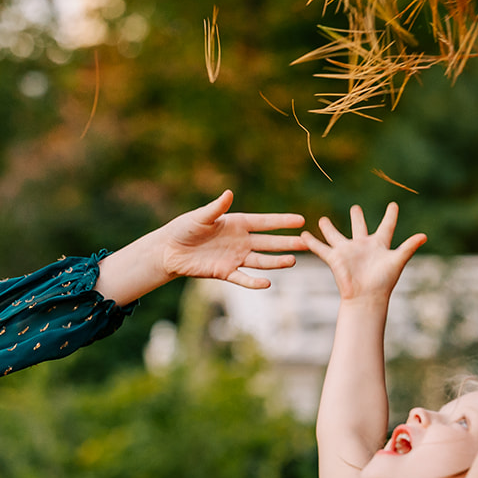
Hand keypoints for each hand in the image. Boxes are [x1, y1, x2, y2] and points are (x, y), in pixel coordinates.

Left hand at [96, 190, 306, 304]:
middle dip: (287, 243)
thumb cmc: (184, 228)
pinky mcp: (225, 272)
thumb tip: (228, 194)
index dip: (282, 221)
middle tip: (307, 243)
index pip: (265, 222)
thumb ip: (216, 208)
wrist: (170, 250)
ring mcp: (235, 257)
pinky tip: (266, 283)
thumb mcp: (200, 217)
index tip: (301, 220)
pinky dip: (253, 281)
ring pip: (261, 260)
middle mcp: (240, 241)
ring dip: (276, 262)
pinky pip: (243, 278)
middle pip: (269, 242)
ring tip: (293, 261)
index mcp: (237, 223)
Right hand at [303, 203, 425, 300]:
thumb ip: (408, 247)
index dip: (391, 216)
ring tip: (322, 219)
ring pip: (335, 235)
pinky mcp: (334, 258)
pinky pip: (320, 248)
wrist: (366, 297)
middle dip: (357, 217)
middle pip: (359, 227)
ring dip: (328, 228)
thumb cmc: (384, 281)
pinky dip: (311, 242)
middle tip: (355, 207)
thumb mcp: (397, 260)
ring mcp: (347, 251)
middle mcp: (362, 246)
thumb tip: (424, 235)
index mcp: (379, 245)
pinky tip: (304, 234)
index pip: (387, 226)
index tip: (393, 205)